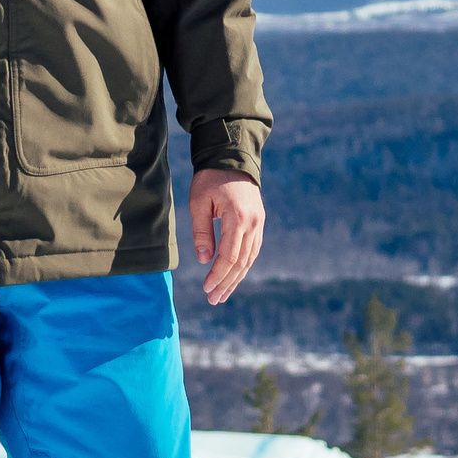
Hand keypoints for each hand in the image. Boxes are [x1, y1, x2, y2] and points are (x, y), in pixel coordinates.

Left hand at [190, 169, 264, 304]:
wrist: (232, 158)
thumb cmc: (210, 179)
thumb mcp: (199, 203)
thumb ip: (202, 232)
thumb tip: (204, 260)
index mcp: (237, 218)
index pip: (229, 256)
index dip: (217, 275)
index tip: (206, 288)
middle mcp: (253, 223)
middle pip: (241, 262)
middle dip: (227, 283)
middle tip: (213, 300)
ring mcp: (258, 223)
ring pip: (249, 259)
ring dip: (236, 278)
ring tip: (223, 294)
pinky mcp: (258, 222)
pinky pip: (253, 250)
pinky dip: (243, 266)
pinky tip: (233, 276)